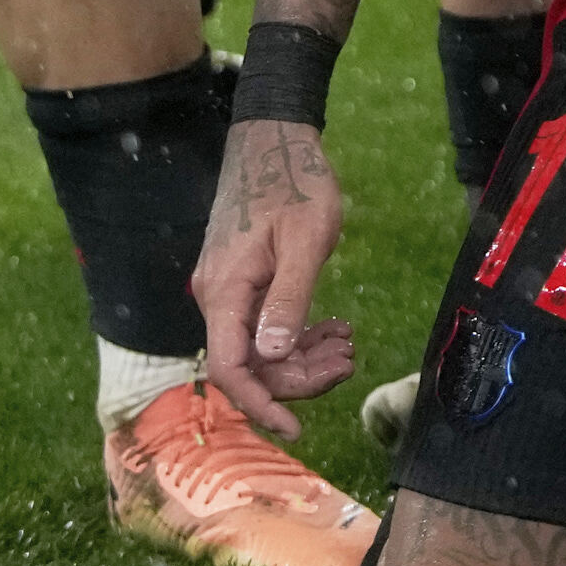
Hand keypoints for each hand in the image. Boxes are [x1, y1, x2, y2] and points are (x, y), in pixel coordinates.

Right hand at [193, 114, 358, 434]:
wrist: (275, 135)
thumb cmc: (295, 180)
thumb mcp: (304, 241)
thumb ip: (288, 300)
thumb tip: (272, 357)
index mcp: (225, 291)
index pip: (231, 369)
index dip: (261, 405)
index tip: (296, 430)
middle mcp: (217, 296)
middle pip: (250, 364)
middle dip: (298, 376)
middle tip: (348, 361)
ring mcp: (229, 288)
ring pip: (261, 347)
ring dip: (303, 356)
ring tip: (347, 344)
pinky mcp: (243, 280)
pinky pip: (265, 324)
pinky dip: (298, 333)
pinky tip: (333, 327)